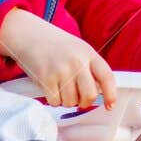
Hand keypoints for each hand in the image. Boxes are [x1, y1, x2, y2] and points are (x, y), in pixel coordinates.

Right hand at [0, 9, 117, 108]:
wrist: (29, 35)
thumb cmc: (55, 46)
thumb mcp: (78, 50)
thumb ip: (90, 68)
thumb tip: (99, 93)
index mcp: (88, 53)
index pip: (107, 77)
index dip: (111, 94)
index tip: (110, 105)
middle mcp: (77, 62)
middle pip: (89, 95)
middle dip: (84, 103)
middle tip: (79, 100)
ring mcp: (61, 70)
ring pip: (71, 102)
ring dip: (66, 101)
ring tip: (60, 87)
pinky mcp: (46, 78)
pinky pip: (55, 101)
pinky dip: (53, 99)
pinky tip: (50, 87)